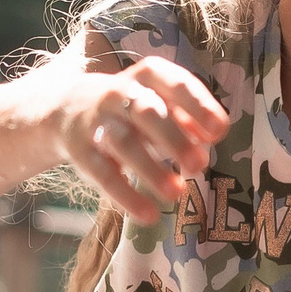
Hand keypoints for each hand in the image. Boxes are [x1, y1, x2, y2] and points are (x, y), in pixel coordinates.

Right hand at [56, 57, 230, 223]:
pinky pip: (103, 174)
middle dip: (173, 138)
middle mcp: (119, 93)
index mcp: (148, 76)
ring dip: (151, 169)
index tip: (220, 131)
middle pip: (146, 112)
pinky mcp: (82, 152)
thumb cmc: (134, 107)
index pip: (175, 83)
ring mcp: (97, 122)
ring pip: (123, 143)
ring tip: (177, 193)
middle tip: (200, 165)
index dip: (198, 106)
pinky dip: (126, 196)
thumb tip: (214, 134)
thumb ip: (189, 117)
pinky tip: (149, 215)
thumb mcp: (162, 102)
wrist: (70, 108)